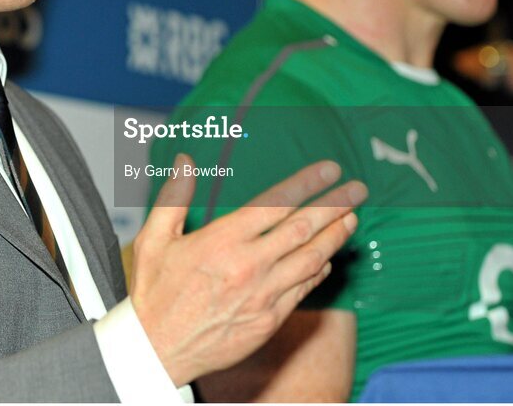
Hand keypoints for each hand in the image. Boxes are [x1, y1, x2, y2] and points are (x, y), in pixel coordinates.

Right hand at [129, 154, 365, 386]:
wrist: (157, 352)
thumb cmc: (154, 292)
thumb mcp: (154, 239)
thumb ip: (174, 197)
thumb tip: (186, 160)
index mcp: (222, 241)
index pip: (275, 204)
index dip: (307, 184)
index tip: (330, 168)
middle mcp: (248, 266)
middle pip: (303, 229)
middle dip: (335, 205)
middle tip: (358, 188)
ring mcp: (262, 296)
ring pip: (310, 260)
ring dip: (335, 237)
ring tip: (353, 218)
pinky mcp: (268, 321)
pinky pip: (302, 290)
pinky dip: (318, 270)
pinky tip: (327, 258)